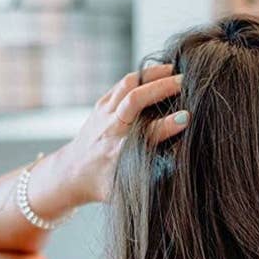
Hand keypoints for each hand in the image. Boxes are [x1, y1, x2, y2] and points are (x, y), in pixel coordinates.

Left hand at [54, 63, 188, 203]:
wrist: (71, 172)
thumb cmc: (104, 184)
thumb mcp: (126, 190)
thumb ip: (152, 182)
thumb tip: (182, 174)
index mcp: (119, 152)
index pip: (146, 134)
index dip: (168, 125)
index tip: (187, 118)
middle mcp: (110, 129)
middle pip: (133, 100)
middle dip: (160, 88)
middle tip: (185, 82)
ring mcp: (103, 114)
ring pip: (126, 85)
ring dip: (151, 75)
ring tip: (173, 68)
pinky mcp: (102, 105)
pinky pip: (122, 84)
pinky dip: (142, 75)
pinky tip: (159, 71)